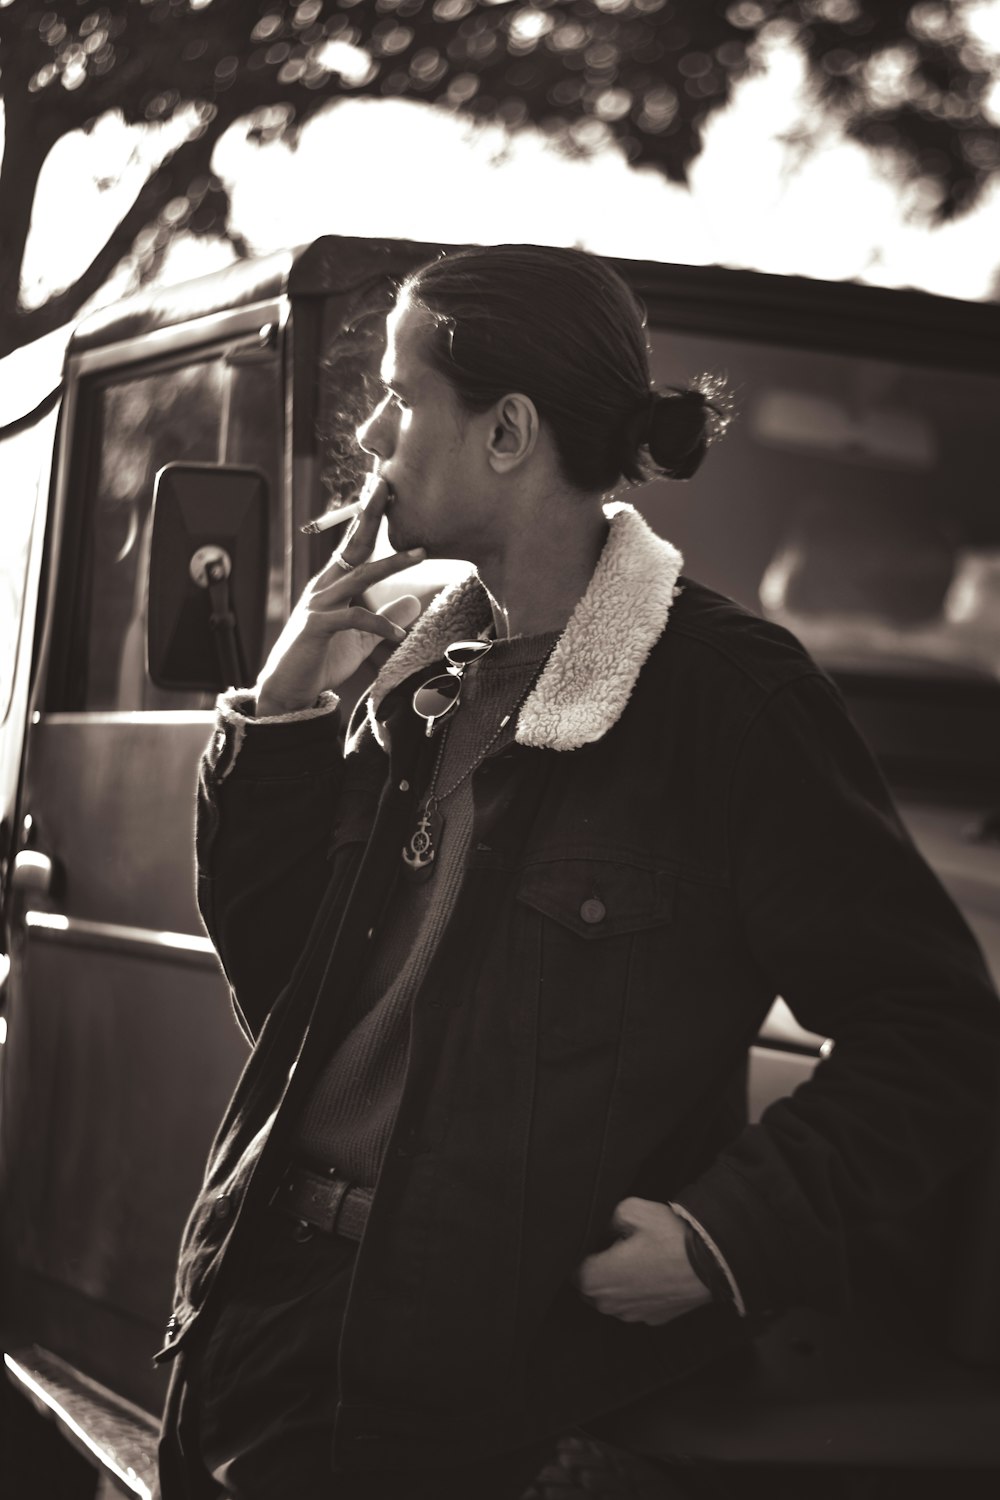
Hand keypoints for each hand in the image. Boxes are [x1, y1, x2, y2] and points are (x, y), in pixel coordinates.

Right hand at [255, 475, 423, 714]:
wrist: (288, 690)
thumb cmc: (320, 660)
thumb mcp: (360, 638)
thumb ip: (386, 618)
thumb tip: (415, 602)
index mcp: (333, 586)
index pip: (354, 546)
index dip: (369, 519)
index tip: (384, 492)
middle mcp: (324, 588)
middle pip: (352, 546)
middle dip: (371, 516)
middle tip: (388, 487)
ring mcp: (318, 606)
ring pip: (358, 576)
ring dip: (391, 563)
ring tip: (420, 553)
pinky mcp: (316, 627)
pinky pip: (354, 619)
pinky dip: (380, 625)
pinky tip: (398, 635)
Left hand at [574, 1198, 711, 1325]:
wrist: (713, 1261)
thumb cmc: (670, 1236)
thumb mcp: (630, 1209)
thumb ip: (606, 1219)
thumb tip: (603, 1227)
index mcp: (598, 1279)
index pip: (572, 1269)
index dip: (581, 1253)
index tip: (593, 1242)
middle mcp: (611, 1304)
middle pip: (591, 1287)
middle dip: (597, 1268)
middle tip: (615, 1247)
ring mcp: (633, 1315)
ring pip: (613, 1298)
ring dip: (618, 1282)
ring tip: (637, 1259)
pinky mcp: (654, 1318)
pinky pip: (635, 1304)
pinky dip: (638, 1291)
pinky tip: (652, 1272)